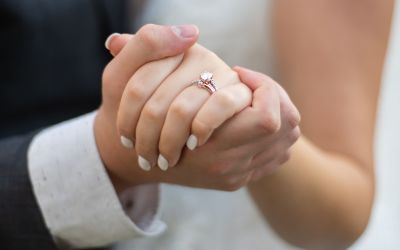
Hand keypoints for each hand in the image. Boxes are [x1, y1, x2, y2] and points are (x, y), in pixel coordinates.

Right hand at [100, 26, 299, 191]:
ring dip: (274, 111)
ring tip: (251, 98)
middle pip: (281, 130)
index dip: (263, 88)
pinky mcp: (236, 182)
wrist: (131, 159)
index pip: (267, 119)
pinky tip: (247, 116)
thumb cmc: (125, 115)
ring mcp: (232, 177)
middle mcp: (224, 167)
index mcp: (205, 145)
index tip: (240, 75)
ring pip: (282, 140)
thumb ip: (147, 44)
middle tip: (250, 85)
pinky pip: (275, 153)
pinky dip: (271, 130)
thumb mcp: (119, 77)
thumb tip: (191, 32)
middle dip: (273, 99)